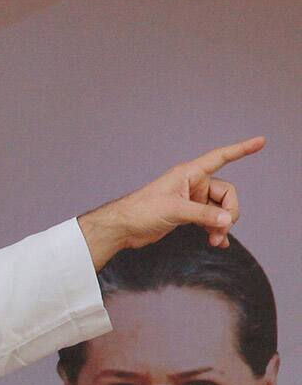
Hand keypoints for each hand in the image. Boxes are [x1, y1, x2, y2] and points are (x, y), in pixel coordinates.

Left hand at [79, 136, 264, 269]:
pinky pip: (210, 219)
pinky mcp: (187, 214)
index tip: (260, 141)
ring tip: (215, 239)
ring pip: (220, 209)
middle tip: (221, 229)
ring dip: (221, 225)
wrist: (123, 227)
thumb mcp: (174, 210)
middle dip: (228, 213)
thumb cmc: (141, 211)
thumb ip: (203, 214)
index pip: (220, 158)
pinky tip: (218, 242)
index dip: (241, 150)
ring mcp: (191, 200)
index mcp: (189, 174)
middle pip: (227, 194)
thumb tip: (227, 220)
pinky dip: (216, 230)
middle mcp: (193, 184)